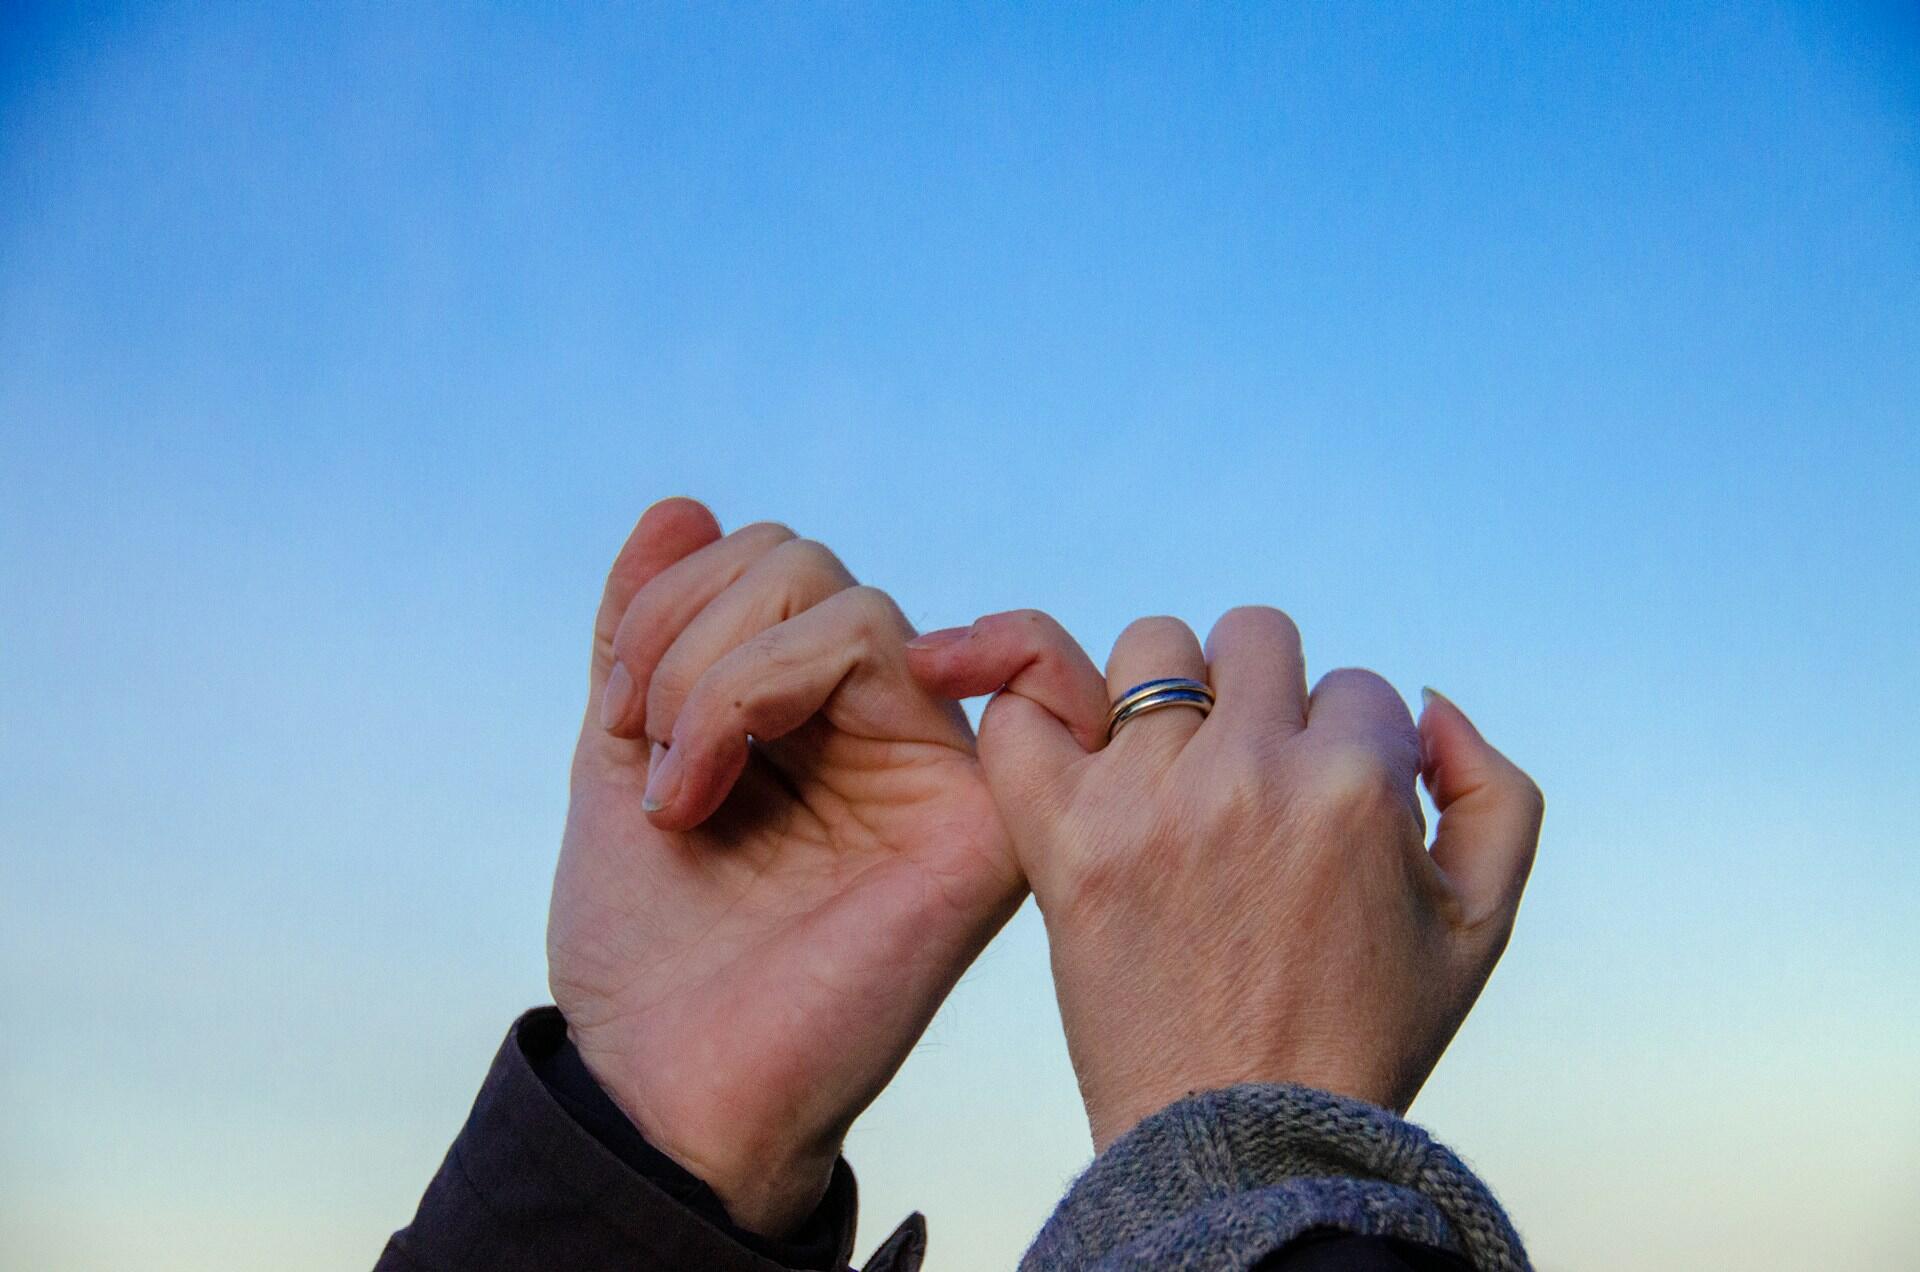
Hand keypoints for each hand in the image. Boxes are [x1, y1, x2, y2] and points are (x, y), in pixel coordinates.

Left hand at [548, 499, 1022, 1234]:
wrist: (670, 1084)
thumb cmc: (652, 949)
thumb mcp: (622, 759)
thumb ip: (647, 633)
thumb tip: (679, 502)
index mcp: (807, 713)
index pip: (764, 564)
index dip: (669, 605)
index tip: (616, 715)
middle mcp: (879, 726)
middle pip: (802, 564)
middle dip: (689, 635)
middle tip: (654, 758)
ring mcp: (932, 761)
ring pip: (846, 602)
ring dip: (722, 677)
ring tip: (684, 796)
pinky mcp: (974, 808)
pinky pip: (920, 654)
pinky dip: (790, 671)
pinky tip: (732, 752)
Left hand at [910, 607, 1542, 1147]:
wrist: (1242, 1138)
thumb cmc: (1365, 1032)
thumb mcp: (1483, 922)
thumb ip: (1494, 789)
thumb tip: (1424, 699)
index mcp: (1359, 783)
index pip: (1356, 685)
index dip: (1349, 748)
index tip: (1327, 815)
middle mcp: (1252, 774)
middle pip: (1253, 637)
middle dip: (1265, 697)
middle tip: (1252, 776)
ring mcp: (1148, 800)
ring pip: (1151, 652)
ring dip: (1167, 698)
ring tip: (1172, 774)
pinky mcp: (1063, 838)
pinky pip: (1025, 716)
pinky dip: (1039, 715)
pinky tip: (1075, 758)